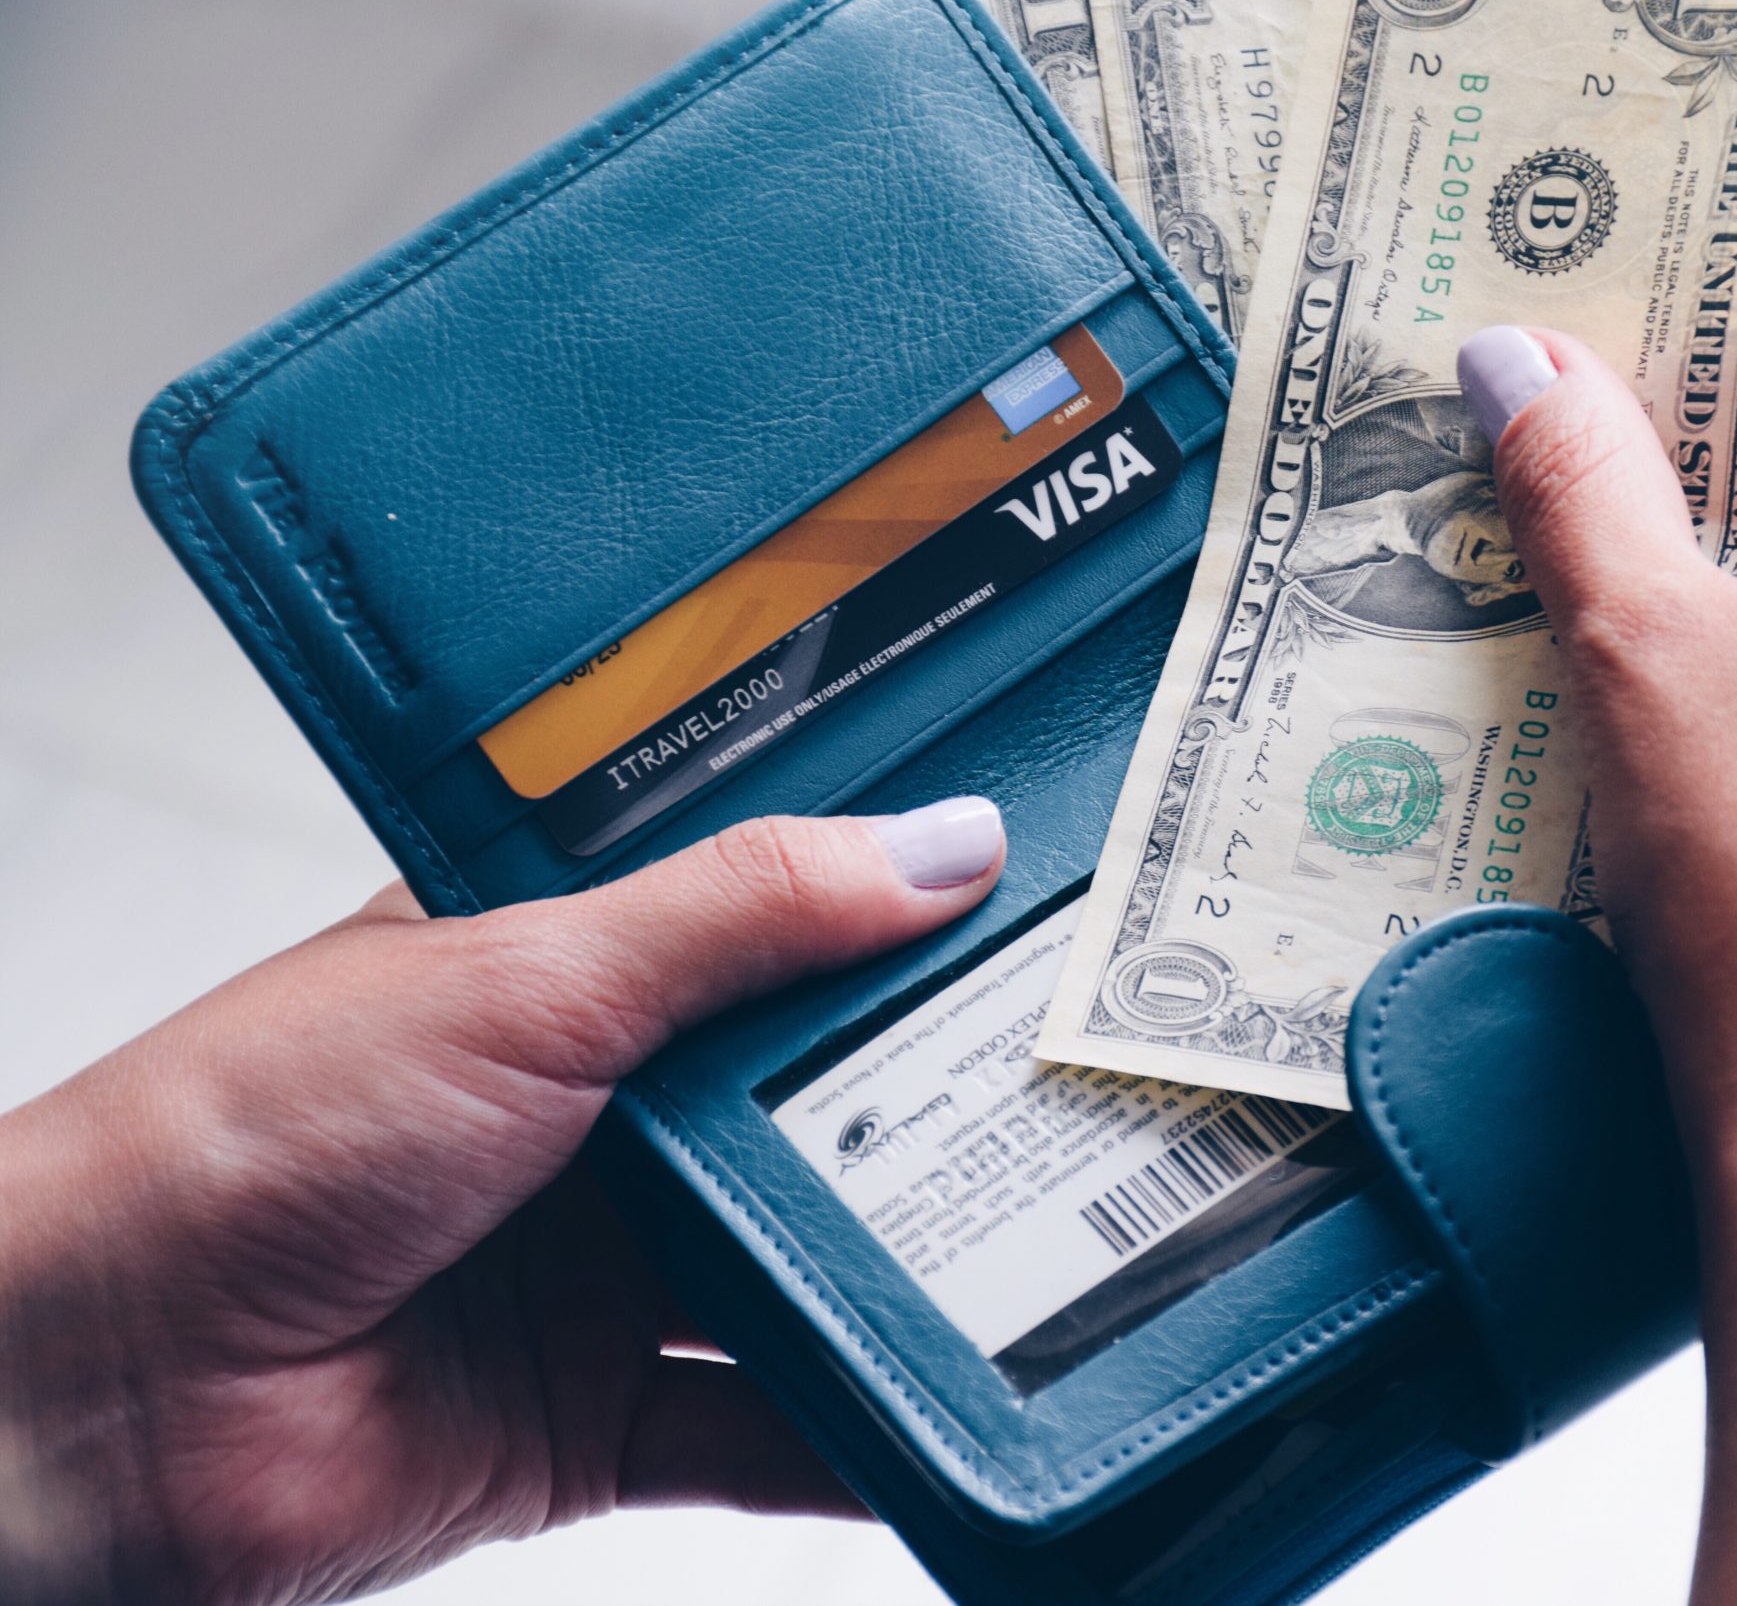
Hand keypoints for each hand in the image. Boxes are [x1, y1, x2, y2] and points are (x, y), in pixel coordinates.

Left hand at [0, 800, 1004, 1604]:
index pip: (778, 916)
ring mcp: (603, 1268)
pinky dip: (861, 1427)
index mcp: (573, 966)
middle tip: (1096, 1065)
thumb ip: (742, 916)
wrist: (90, 1394)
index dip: (907, 907)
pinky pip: (767, 1426)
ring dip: (916, 1259)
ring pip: (809, 1263)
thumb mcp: (524, 980)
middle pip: (819, 1101)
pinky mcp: (598, 1415)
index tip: (1050, 895)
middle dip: (944, 1096)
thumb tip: (938, 848)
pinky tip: (964, 1400)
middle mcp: (600, 1112)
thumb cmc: (242, 1140)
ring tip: (1072, 1228)